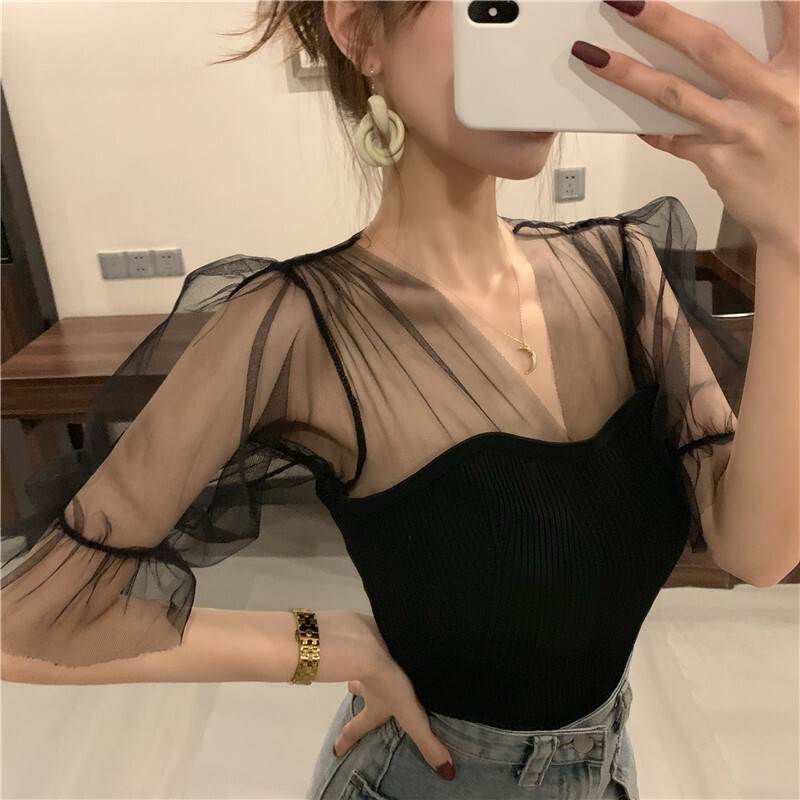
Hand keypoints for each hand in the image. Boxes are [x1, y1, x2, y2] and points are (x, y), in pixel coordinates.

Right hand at [332, 614, 454, 779]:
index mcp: (373, 704)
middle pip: (356, 688)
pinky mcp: (371, 635)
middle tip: (353, 690)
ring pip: (362, 663)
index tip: (335, 751)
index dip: (347, 740)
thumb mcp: (410, 715)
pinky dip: (375, 639)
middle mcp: (365, 683)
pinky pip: (371, 640)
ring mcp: (365, 658)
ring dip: (365, 663)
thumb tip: (447, 773)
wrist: (369, 643)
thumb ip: (426, 741)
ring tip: (373, 659)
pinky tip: (386, 633)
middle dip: (355, 690)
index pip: (358, 727)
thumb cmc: (388, 682)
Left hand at [572, 0, 799, 254]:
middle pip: (710, 47)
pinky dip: (652, 127)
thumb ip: (784, 65)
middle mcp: (774, 95)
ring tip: (593, 55)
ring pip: (676, 94)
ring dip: (630, 73)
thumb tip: (743, 39)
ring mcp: (741, 131)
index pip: (791, 12)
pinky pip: (674, 138)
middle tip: (624, 0)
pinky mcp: (718, 162)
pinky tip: (632, 119)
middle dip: (664, 20)